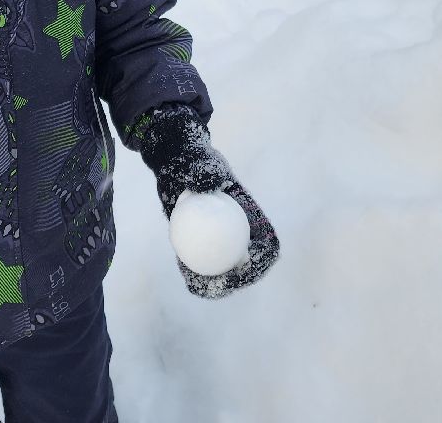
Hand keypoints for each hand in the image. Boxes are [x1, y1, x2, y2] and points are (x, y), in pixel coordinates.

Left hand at [130, 105, 279, 297]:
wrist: (174, 160)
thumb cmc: (193, 157)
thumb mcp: (200, 159)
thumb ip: (206, 170)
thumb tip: (209, 188)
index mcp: (251, 214)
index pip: (267, 243)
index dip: (263, 260)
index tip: (246, 265)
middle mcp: (239, 231)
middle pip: (248, 265)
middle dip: (239, 280)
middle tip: (219, 283)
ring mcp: (221, 240)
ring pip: (225, 270)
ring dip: (217, 284)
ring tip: (201, 285)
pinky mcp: (202, 244)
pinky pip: (203, 265)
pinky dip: (198, 274)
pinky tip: (187, 277)